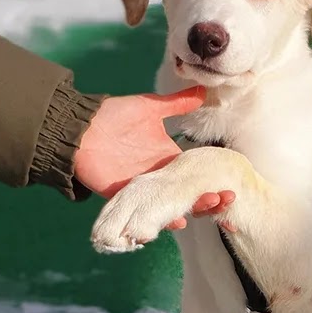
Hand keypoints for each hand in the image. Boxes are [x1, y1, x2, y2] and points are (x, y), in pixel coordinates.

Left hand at [74, 87, 234, 226]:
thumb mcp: (149, 106)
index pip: (195, 172)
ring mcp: (144, 190)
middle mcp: (159, 177)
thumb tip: (204, 91)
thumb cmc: (113, 115)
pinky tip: (178, 222)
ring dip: (193, 210)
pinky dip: (162, 222)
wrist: (79, 129)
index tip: (232, 183)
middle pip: (189, 193)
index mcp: (167, 156)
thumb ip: (177, 103)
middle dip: (210, 198)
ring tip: (210, 206)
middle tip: (226, 197)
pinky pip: (146, 216)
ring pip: (173, 207)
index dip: (213, 178)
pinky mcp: (126, 199)